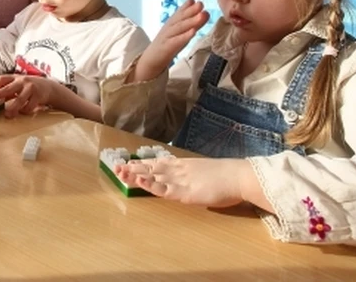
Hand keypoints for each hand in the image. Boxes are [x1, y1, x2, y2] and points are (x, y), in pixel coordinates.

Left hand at [0, 74, 55, 117]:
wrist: (48, 87)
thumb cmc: (29, 87)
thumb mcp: (18, 85)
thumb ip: (7, 90)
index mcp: (15, 77)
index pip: (1, 79)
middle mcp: (22, 81)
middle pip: (9, 88)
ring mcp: (31, 88)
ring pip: (20, 99)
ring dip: (12, 108)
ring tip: (8, 115)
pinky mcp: (38, 96)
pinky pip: (29, 106)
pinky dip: (24, 111)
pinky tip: (23, 111)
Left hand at [115, 157, 247, 206]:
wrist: (239, 177)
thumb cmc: (226, 178)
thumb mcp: (203, 173)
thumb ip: (192, 176)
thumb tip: (186, 180)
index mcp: (183, 165)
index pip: (157, 163)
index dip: (141, 164)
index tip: (127, 162)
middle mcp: (178, 170)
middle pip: (151, 168)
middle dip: (133, 168)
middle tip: (116, 167)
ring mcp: (180, 180)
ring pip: (153, 177)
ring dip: (135, 175)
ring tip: (120, 172)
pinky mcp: (185, 192)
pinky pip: (164, 189)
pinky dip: (150, 185)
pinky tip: (139, 182)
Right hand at [135, 0, 208, 81]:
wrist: (151, 59)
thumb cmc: (168, 43)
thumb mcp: (179, 31)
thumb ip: (190, 20)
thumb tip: (200, 7)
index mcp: (172, 23)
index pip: (180, 12)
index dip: (188, 6)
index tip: (197, 0)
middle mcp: (169, 27)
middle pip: (180, 18)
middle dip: (191, 11)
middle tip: (201, 4)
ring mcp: (167, 37)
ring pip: (179, 28)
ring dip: (190, 21)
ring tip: (201, 15)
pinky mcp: (166, 47)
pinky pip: (176, 41)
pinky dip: (185, 36)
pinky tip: (193, 32)